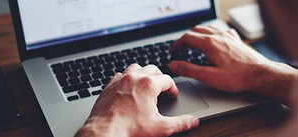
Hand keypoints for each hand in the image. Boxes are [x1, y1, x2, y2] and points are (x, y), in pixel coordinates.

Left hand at [75, 64, 198, 136]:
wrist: (105, 132)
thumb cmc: (130, 129)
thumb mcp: (161, 128)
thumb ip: (180, 123)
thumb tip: (192, 121)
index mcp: (148, 85)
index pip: (167, 80)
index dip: (173, 88)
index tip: (172, 95)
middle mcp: (134, 78)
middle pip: (152, 69)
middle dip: (160, 78)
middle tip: (162, 89)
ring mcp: (120, 80)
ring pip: (135, 68)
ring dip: (143, 74)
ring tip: (146, 84)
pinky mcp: (109, 86)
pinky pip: (119, 75)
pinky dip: (126, 79)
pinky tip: (128, 88)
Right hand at [169, 26, 297, 104]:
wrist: (260, 74)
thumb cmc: (237, 77)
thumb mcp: (208, 76)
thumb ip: (189, 70)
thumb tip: (174, 64)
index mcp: (210, 43)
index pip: (187, 38)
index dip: (177, 45)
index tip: (173, 52)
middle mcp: (219, 36)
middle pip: (196, 31)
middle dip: (186, 39)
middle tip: (181, 49)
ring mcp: (228, 36)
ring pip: (208, 29)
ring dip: (198, 35)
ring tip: (193, 44)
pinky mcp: (236, 40)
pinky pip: (221, 31)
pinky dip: (212, 34)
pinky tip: (214, 40)